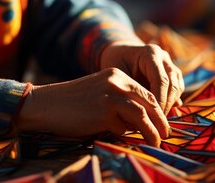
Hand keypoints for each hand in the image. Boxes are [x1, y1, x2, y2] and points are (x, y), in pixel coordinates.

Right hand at [15, 68, 169, 146]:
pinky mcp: (104, 111)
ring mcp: (110, 95)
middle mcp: (116, 81)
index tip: (162, 122)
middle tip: (166, 133)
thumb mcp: (99, 93)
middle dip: (161, 119)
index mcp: (116, 74)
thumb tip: (141, 121)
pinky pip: (125, 126)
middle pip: (149, 100)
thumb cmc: (72, 103)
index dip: (157, 108)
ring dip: (153, 130)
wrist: (47, 104)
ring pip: (142, 113)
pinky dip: (129, 134)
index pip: (145, 91)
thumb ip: (119, 101)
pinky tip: (131, 139)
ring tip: (157, 141)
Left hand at [99, 41, 184, 113]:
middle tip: (156, 123)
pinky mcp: (173, 73)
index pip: (161, 80)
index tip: (152, 117)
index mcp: (150, 53)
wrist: (120, 52)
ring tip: (157, 119)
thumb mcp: (118, 74)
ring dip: (170, 105)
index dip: (159, 101)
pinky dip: (171, 102)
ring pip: (178, 88)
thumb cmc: (115, 63)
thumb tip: (141, 114)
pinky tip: (160, 113)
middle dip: (165, 105)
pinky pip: (177, 90)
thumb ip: (131, 90)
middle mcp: (163, 57)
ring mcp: (170, 64)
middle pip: (172, 85)